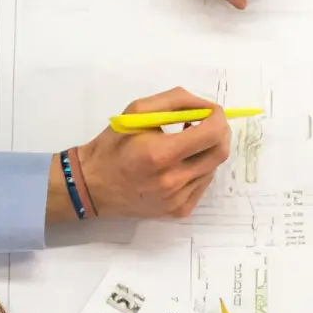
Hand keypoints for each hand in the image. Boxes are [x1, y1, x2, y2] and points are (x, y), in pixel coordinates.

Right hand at [71, 87, 231, 219]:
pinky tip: (179, 165)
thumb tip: (206, 106)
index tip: (212, 111)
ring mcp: (177, 199)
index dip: (218, 118)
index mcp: (160, 154)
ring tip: (184, 145)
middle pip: (219, 153)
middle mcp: (172, 181)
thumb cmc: (113, 145)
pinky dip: (198, 170)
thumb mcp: (137, 111)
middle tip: (207, 124)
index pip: (211, 134)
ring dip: (206, 151)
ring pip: (212, 168)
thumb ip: (175, 101)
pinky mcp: (178, 211)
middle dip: (219, 133)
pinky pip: (202, 185)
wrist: (93, 184)